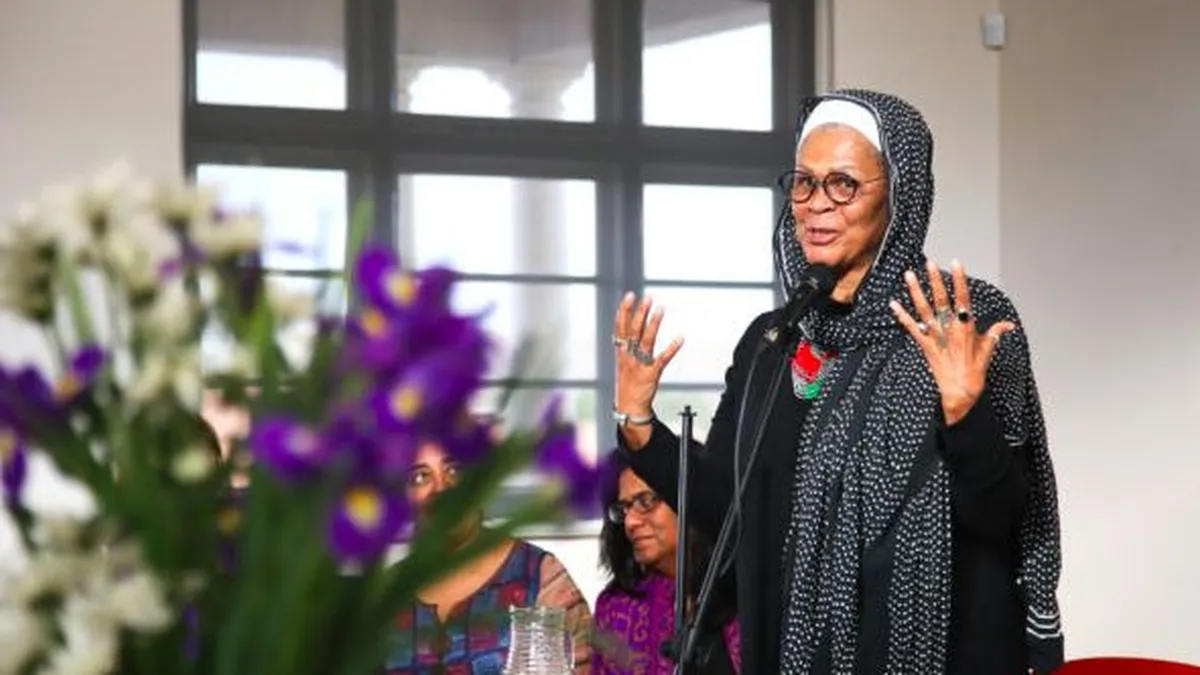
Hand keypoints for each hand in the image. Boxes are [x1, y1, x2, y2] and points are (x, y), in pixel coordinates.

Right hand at [613, 292, 683, 417]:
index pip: (620, 328)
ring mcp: (639, 365)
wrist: (629, 406)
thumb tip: (633, 325)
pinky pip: (662, 359)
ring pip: (646, 341)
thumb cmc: (628, 383)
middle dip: (640, 313)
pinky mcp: (651, 374)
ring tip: (661, 309)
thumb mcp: (623, 362)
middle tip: (647, 298)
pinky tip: (679, 339)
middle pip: (633, 331)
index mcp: (621, 353)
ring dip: (653, 324)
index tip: (629, 296)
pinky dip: (671, 349)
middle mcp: (629, 356)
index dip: (624, 311)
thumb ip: (627, 344)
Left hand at [888, 259, 1014, 425]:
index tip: (957, 263)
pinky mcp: (924, 345)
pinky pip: (910, 327)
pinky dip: (901, 316)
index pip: (963, 298)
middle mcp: (950, 329)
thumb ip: (996, 333)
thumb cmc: (974, 372)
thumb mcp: (988, 350)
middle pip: (942, 300)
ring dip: (916, 291)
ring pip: (924, 309)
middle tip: (930, 263)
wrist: (959, 393)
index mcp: (966, 327)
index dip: (960, 279)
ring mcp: (935, 336)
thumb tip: (1008, 325)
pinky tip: (893, 304)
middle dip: (936, 280)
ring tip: (909, 275)